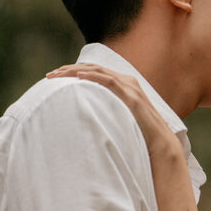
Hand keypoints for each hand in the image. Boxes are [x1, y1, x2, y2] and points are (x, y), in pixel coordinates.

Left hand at [46, 63, 182, 159]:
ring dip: (75, 71)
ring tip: (58, 74)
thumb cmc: (139, 133)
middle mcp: (127, 81)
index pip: (94, 72)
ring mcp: (130, 87)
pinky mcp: (131, 96)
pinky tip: (78, 77)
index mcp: (123, 85)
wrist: (160, 142)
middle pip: (93, 68)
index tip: (56, 77)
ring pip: (98, 72)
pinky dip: (93, 77)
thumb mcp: (118, 118)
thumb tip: (86, 118)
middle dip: (69, 69)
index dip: (73, 71)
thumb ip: (106, 111)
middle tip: (50, 75)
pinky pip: (109, 81)